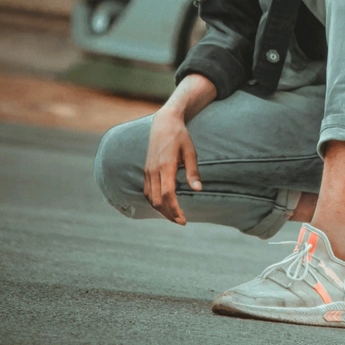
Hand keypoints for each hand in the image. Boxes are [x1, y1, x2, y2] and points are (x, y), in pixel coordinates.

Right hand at [143, 107, 201, 224]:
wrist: (164, 123)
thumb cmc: (180, 136)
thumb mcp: (190, 152)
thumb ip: (193, 172)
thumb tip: (198, 190)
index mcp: (166, 166)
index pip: (168, 194)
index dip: (174, 209)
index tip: (183, 219)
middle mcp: (154, 170)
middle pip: (157, 201)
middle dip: (169, 214)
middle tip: (181, 221)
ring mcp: (148, 171)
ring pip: (150, 198)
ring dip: (161, 210)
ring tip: (174, 215)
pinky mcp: (146, 170)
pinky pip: (147, 191)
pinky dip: (154, 202)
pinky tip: (164, 205)